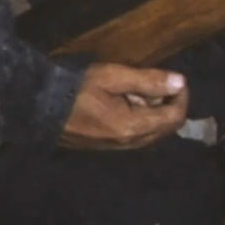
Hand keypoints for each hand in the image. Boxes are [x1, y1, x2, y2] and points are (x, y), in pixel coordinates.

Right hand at [58, 62, 188, 149]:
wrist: (41, 108)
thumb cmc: (77, 89)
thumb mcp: (112, 77)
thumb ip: (148, 81)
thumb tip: (180, 82)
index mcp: (133, 127)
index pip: (175, 117)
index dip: (182, 96)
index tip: (176, 79)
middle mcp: (130, 143)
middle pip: (167, 128)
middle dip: (170, 104)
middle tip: (156, 83)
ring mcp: (119, 147)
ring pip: (153, 132)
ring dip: (155, 112)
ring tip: (137, 90)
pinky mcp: (110, 146)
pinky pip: (138, 135)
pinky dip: (142, 118)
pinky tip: (125, 102)